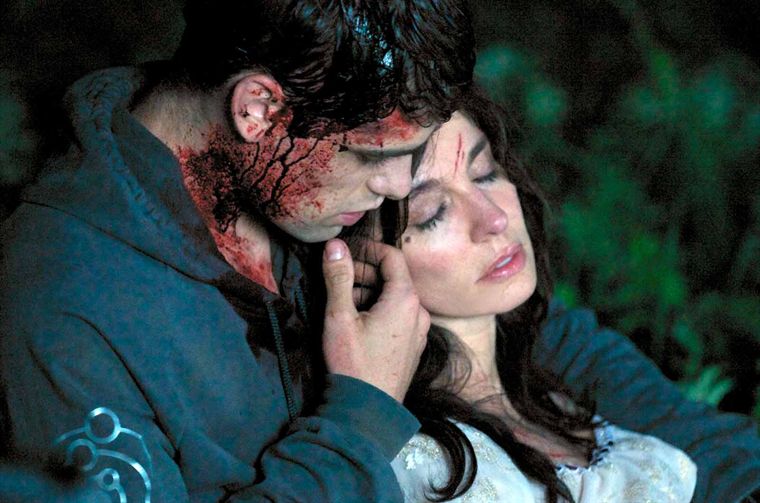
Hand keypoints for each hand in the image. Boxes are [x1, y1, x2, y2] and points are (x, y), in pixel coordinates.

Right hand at [321, 239, 429, 401]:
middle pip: (393, 277)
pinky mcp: (413, 348)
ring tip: (342, 306)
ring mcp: (419, 332)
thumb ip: (338, 277)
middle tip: (336, 280)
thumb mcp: (339, 316)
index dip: (367, 249)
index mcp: (406, 299)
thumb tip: (334, 245)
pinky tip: (356, 326)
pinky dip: (379, 312)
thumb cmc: (353, 363)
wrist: (367, 413)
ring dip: (369, 294)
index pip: (392, 256)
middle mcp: (419, 313)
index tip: (344, 253)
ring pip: (394, 298)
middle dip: (364, 273)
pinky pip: (398, 318)